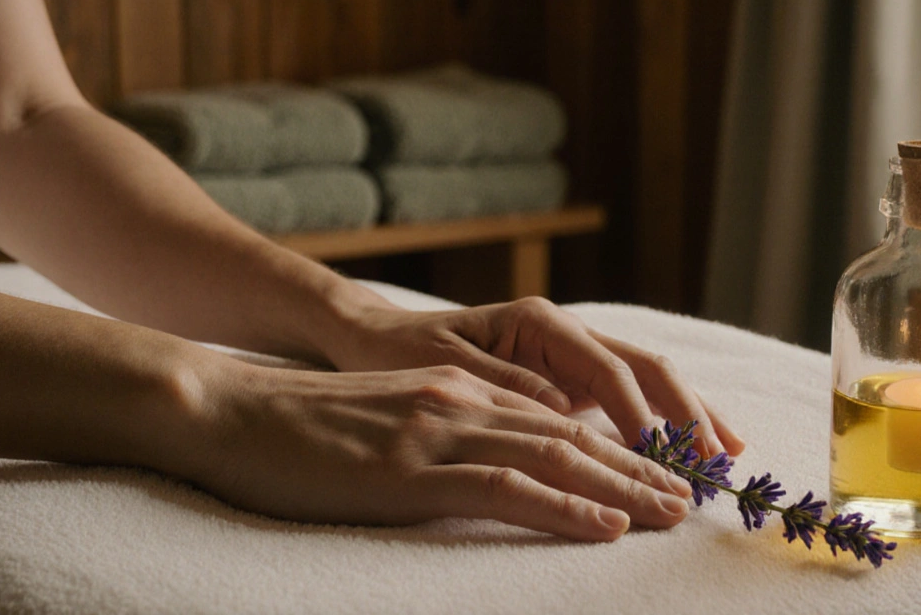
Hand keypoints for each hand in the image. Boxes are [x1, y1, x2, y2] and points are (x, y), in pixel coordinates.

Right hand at [188, 362, 693, 539]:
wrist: (230, 412)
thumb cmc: (302, 428)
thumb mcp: (390, 420)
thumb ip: (447, 433)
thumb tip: (498, 464)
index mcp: (461, 393)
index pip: (557, 418)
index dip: (617, 446)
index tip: (661, 474)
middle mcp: (463, 403)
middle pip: (573, 434)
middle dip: (639, 467)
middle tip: (689, 497)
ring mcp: (440, 433)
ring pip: (555, 456)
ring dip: (622, 487)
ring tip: (669, 513)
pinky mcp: (412, 470)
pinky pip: (505, 487)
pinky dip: (564, 506)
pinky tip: (604, 527)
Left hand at [325, 296, 745, 458]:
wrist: (376, 336)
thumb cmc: (402, 350)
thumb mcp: (447, 369)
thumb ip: (509, 388)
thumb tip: (564, 411)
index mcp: (539, 323)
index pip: (606, 368)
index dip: (640, 414)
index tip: (662, 456)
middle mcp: (565, 332)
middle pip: (644, 367)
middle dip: (686, 412)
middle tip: (716, 460)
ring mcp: (572, 354)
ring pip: (647, 380)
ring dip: (688, 414)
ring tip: (729, 451)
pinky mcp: (570, 377)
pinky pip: (628, 398)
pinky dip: (662, 422)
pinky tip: (689, 445)